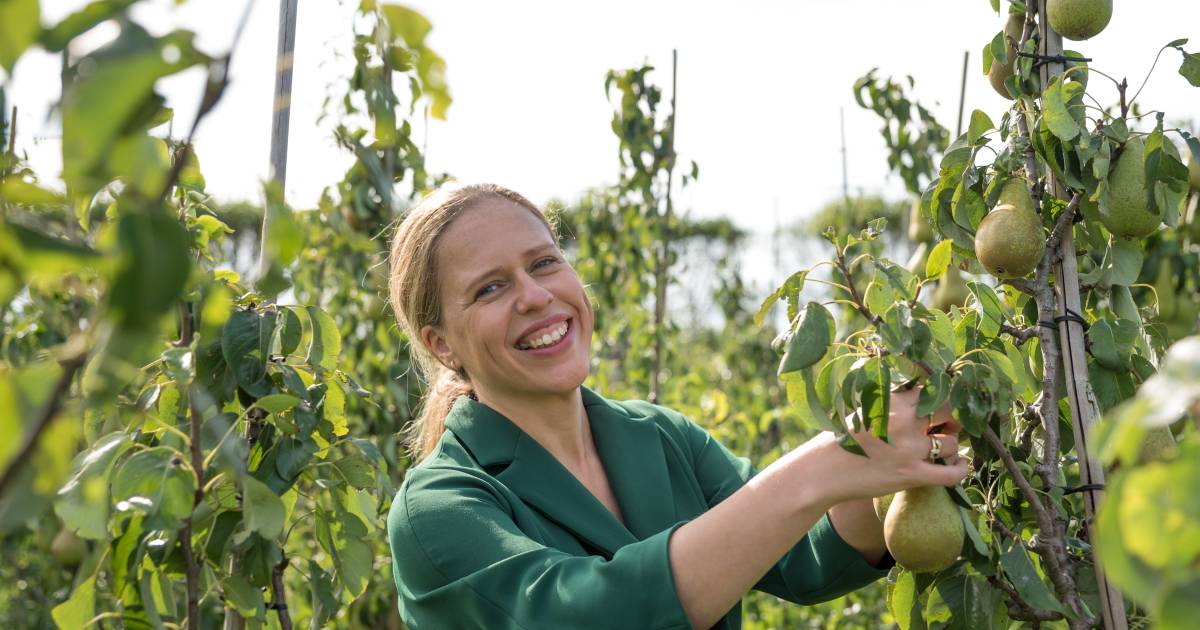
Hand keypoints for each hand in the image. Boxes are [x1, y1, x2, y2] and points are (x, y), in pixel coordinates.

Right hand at [815, 386, 968, 505]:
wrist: (822, 472)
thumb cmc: (839, 440)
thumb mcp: (862, 411)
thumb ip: (889, 403)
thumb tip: (917, 397)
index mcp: (890, 401)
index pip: (929, 390)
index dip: (939, 397)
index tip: (939, 405)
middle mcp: (904, 421)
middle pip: (947, 410)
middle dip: (951, 417)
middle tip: (948, 424)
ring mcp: (910, 449)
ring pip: (951, 443)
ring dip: (951, 445)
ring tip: (945, 447)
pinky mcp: (911, 475)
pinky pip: (951, 474)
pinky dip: (961, 469)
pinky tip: (960, 465)